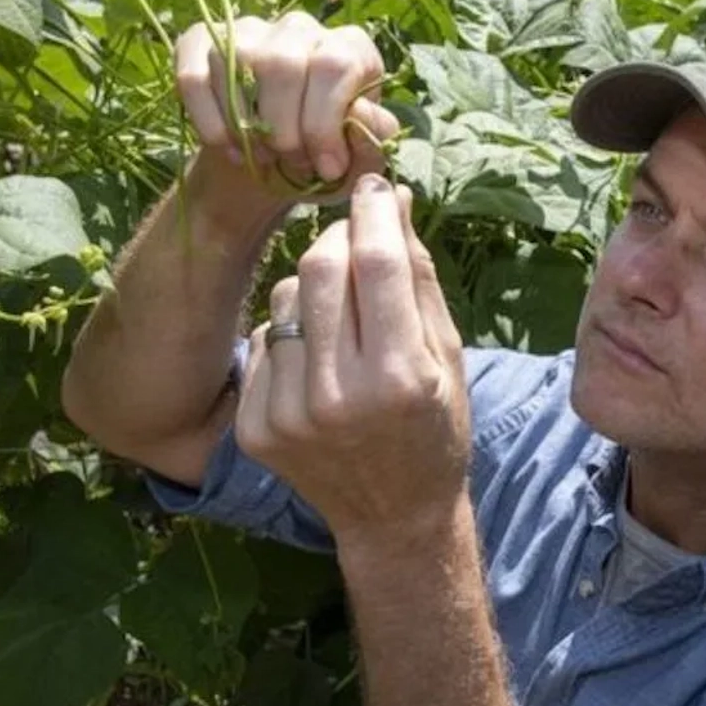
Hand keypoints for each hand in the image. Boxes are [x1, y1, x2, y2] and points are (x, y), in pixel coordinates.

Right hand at [174, 13, 396, 203]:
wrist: (266, 170)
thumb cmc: (320, 163)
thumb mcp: (356, 165)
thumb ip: (374, 141)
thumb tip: (361, 113)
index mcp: (350, 48)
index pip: (335, 64)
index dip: (327, 123)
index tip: (327, 168)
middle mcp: (301, 28)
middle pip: (284, 63)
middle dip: (286, 129)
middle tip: (292, 164)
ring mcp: (248, 30)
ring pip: (238, 62)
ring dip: (247, 126)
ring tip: (264, 158)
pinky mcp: (199, 44)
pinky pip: (194, 76)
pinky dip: (210, 122)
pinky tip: (229, 150)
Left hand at [235, 176, 469, 539]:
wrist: (394, 517)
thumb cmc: (436, 429)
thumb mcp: (448, 356)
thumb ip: (418, 277)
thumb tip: (393, 199)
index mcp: (400, 378)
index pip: (378, 263)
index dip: (374, 212)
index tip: (374, 188)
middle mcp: (340, 397)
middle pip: (322, 269)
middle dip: (339, 238)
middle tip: (356, 238)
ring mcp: (290, 416)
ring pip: (285, 298)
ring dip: (313, 287)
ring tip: (342, 316)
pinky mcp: (257, 429)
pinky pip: (265, 340)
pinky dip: (290, 333)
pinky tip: (317, 360)